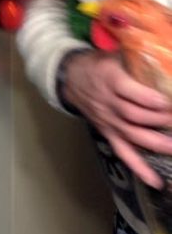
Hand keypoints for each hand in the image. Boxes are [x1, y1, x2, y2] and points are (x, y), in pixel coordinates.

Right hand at [62, 51, 171, 187]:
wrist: (70, 77)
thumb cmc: (98, 64)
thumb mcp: (114, 53)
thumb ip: (136, 55)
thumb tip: (162, 56)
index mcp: (109, 78)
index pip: (127, 91)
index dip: (147, 98)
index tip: (165, 101)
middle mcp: (107, 102)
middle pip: (133, 115)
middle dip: (159, 120)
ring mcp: (107, 120)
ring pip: (131, 135)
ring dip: (155, 143)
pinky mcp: (108, 133)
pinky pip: (123, 152)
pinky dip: (139, 168)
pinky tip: (155, 180)